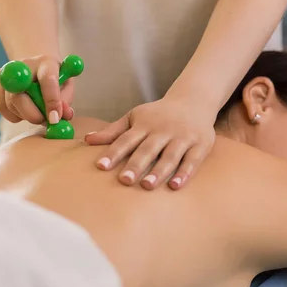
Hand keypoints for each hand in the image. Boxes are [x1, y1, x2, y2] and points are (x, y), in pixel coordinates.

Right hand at [0, 54, 74, 124]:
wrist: (37, 67)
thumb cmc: (55, 80)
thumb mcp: (66, 88)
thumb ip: (65, 102)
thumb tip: (61, 117)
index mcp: (47, 62)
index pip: (47, 80)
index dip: (51, 101)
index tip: (54, 119)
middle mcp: (24, 64)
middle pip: (19, 94)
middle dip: (32, 114)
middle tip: (43, 121)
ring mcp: (7, 71)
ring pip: (10, 103)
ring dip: (25, 115)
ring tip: (37, 111)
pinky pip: (2, 107)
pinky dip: (14, 115)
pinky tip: (24, 109)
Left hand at [84, 97, 215, 189]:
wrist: (193, 100)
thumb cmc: (157, 114)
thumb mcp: (134, 117)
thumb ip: (112, 131)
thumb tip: (87, 140)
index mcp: (144, 124)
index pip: (126, 140)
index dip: (113, 153)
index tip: (101, 167)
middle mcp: (162, 130)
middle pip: (147, 149)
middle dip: (135, 165)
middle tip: (124, 180)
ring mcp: (182, 137)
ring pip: (169, 156)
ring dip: (158, 171)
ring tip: (147, 185)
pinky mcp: (200, 145)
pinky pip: (192, 160)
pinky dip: (184, 173)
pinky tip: (175, 186)